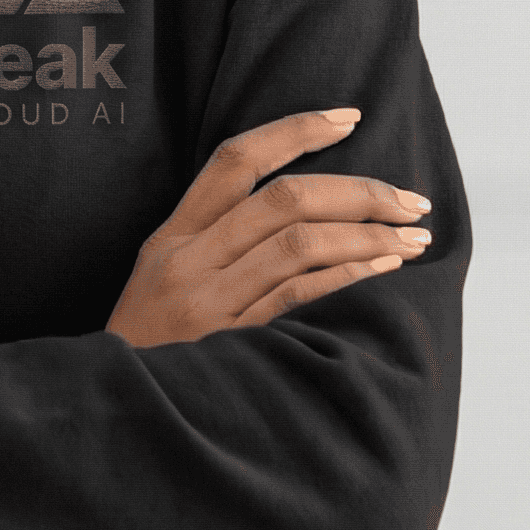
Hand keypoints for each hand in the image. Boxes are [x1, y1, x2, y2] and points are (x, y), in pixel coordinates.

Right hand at [105, 108, 432, 347]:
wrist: (117, 411)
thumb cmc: (149, 343)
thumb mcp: (161, 275)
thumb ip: (212, 237)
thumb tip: (295, 202)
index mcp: (173, 235)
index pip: (235, 160)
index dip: (295, 131)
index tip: (348, 118)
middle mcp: (190, 260)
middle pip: (283, 200)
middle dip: (358, 192)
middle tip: (411, 199)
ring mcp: (210, 303)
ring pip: (298, 244)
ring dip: (367, 236)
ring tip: (413, 235)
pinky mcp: (232, 345)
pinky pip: (298, 298)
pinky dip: (346, 277)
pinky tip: (385, 268)